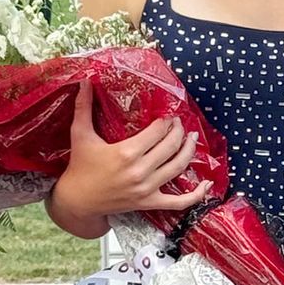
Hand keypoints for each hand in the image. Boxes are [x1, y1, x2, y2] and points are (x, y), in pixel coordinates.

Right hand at [49, 81, 211, 234]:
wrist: (77, 201)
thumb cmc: (79, 167)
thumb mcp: (81, 135)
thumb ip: (83, 107)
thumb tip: (84, 81)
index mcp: (126, 152)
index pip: (158, 132)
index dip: (166, 122)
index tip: (168, 115)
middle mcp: (140, 171)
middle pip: (171, 146)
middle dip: (179, 132)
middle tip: (179, 123)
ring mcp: (147, 188)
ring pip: (179, 167)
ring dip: (189, 151)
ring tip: (192, 138)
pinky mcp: (149, 202)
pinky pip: (179, 202)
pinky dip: (196, 195)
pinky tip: (206, 184)